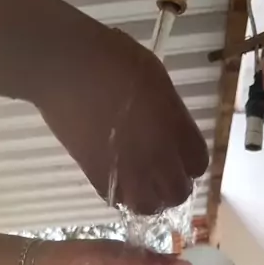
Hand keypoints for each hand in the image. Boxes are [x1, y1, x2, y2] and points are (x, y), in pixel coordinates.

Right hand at [35, 25, 207, 214]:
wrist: (65, 67)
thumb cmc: (112, 58)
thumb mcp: (156, 77)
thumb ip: (170, 110)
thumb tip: (170, 126)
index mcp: (174, 126)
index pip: (198, 163)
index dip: (192, 163)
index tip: (183, 156)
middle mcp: (155, 154)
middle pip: (177, 192)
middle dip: (175, 186)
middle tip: (164, 174)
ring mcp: (126, 169)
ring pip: (148, 205)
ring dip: (150, 198)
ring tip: (142, 184)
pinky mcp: (97, 175)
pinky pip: (118, 200)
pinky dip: (122, 195)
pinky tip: (119, 180)